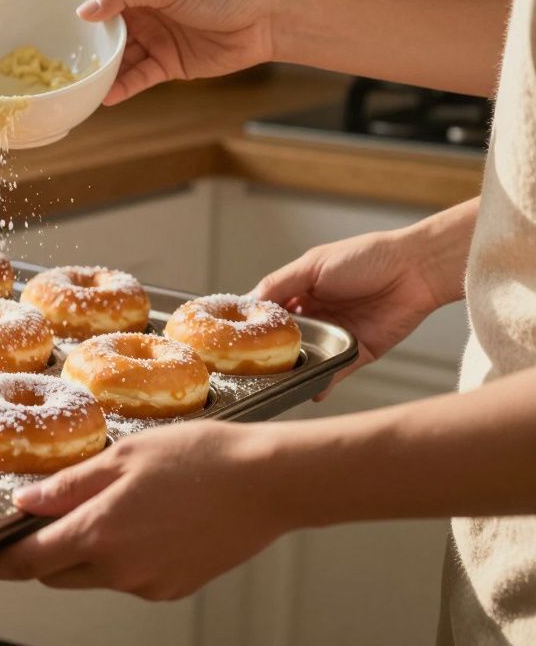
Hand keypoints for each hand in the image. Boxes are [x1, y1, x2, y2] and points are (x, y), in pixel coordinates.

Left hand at [0, 421, 285, 598]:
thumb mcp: (125, 455)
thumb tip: (26, 502)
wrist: (269, 483)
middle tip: (40, 519)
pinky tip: (145, 521)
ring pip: (93, 576)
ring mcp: (149, 584)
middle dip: (40, 553)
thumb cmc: (200, 457)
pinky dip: (121, 557)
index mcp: (100, 533)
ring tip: (109, 506)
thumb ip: (70, 484)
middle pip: (56, 573)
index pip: (29, 561)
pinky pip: (129, 577)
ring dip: (83, 552)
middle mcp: (120, 569)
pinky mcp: (174, 588)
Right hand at [53, 0, 279, 103]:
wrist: (264, 21)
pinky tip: (105, 98)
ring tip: (73, 86)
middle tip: (43, 61)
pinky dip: (121, 88)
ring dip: (96, 71)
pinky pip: (135, 79)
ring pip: (113, 58)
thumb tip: (83, 11)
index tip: (27, 10)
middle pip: (94, 29)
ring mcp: (150, 39)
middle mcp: (137, 11)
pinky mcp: (165, 64)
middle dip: (71, 43)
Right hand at [252, 226, 459, 388]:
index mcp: (301, 291)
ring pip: (307, 358)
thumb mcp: (313, 265)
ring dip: (294, 370)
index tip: (232, 340)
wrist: (416, 270)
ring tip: (277, 383)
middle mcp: (315, 315)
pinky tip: (310, 391)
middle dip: (270, 353)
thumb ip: (279, 285)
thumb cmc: (366, 257)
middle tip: (252, 367)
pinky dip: (323, 383)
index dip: (251, 324)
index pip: (268, 311)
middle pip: (284, 340)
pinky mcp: (357, 352)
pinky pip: (335, 372)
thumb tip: (247, 303)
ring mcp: (335, 335)